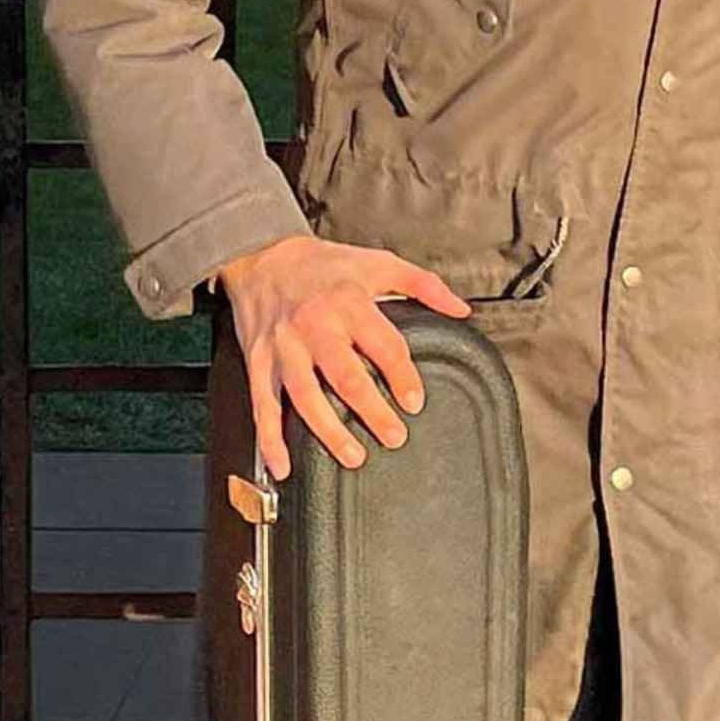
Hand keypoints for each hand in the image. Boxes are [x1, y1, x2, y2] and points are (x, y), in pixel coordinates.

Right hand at [217, 235, 471, 479]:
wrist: (262, 255)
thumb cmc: (324, 264)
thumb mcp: (379, 263)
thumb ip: (424, 286)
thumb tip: (461, 309)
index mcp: (348, 302)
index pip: (383, 344)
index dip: (402, 375)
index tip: (415, 401)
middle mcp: (314, 325)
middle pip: (345, 375)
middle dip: (372, 410)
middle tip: (395, 436)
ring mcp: (283, 347)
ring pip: (305, 396)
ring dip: (328, 430)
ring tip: (354, 455)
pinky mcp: (258, 362)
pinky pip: (262, 406)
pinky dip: (270, 440)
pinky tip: (283, 465)